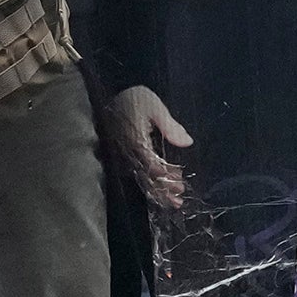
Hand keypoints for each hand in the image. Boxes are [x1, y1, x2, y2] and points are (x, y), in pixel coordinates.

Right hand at [102, 82, 197, 206]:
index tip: (178, 182)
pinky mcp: (122, 156)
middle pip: (145, 176)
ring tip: (173, 201)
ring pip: (140, 178)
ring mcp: (122, 155)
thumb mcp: (154, 106)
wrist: (109, 94)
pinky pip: (136, 174)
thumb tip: (187, 142)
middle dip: (163, 188)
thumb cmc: (133, 99)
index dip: (164, 175)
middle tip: (179, 199)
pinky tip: (159, 190)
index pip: (150, 164)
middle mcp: (126, 151)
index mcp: (134, 139)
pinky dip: (149, 184)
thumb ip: (170, 126)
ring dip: (157, 190)